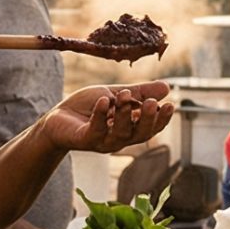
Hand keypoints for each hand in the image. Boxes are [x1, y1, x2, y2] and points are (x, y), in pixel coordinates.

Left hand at [42, 83, 173, 153]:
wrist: (58, 117)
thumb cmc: (87, 107)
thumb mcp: (116, 95)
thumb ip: (139, 93)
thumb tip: (167, 87)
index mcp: (129, 129)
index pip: (150, 128)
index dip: (161, 120)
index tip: (171, 105)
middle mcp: (118, 139)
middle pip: (139, 135)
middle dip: (148, 120)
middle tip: (153, 103)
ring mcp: (102, 141)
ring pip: (120, 133)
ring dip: (123, 114)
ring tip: (123, 95)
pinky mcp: (85, 139)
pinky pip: (96, 129)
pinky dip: (101, 114)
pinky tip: (104, 100)